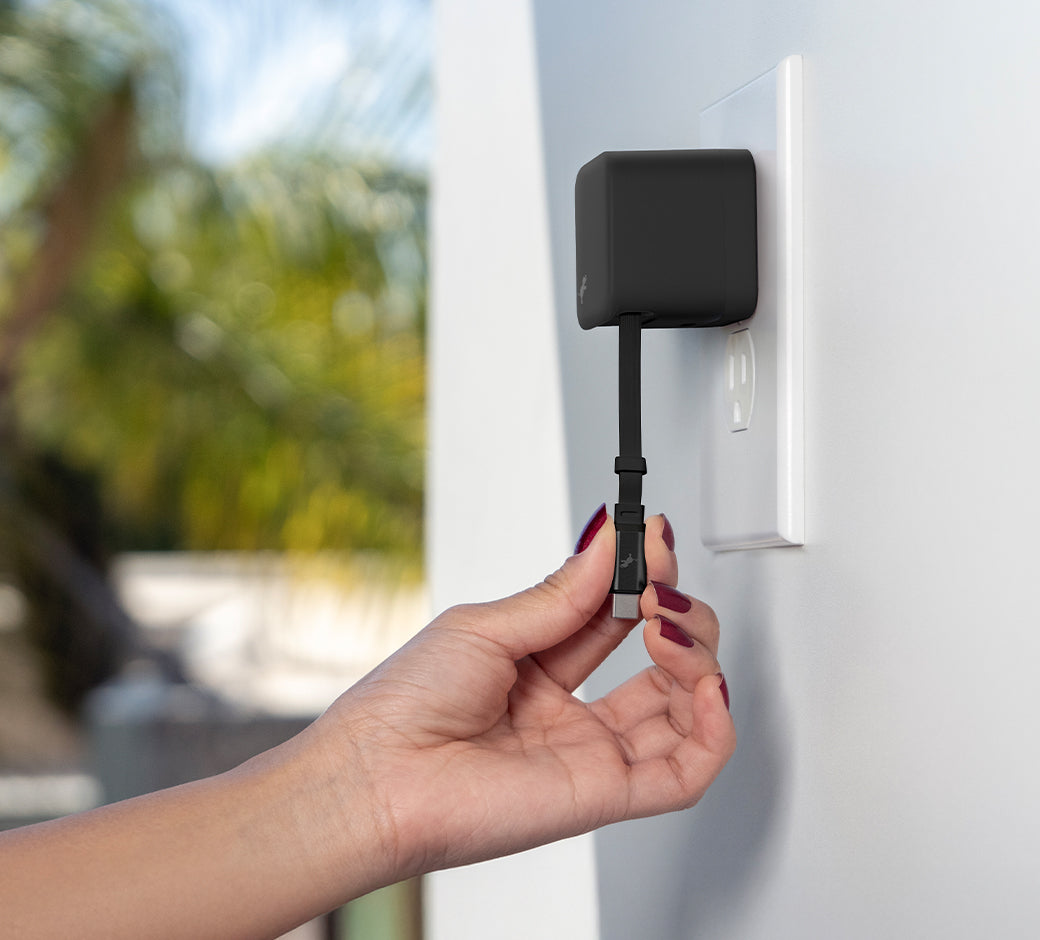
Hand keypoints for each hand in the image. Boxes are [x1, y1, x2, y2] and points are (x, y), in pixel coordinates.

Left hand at [315, 509, 735, 880]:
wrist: (373, 778)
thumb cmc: (403, 707)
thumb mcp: (487, 627)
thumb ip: (561, 593)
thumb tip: (607, 542)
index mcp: (539, 669)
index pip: (616, 618)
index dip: (642, 578)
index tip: (650, 538)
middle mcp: (570, 713)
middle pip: (661, 661)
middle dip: (676, 611)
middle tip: (658, 584)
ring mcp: (591, 754)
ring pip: (685, 711)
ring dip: (697, 657)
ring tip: (665, 624)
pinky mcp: (605, 795)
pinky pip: (686, 771)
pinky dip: (715, 728)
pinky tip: (705, 683)